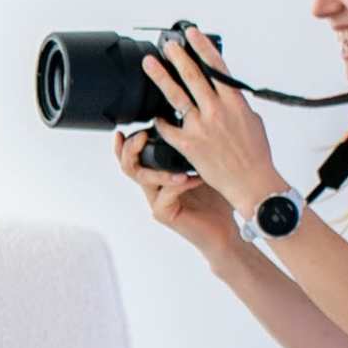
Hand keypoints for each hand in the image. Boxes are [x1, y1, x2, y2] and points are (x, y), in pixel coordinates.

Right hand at [117, 127, 241, 256]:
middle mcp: (153, 188)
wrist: (225, 228)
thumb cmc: (217, 196)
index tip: (123, 130)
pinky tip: (196, 177)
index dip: (124, 145)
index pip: (132, 158)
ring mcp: (157, 201)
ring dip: (157, 167)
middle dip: (130, 149)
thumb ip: (192, 148)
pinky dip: (180, 183)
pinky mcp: (165, 214)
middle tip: (142, 136)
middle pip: (129, 166)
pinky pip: (165, 194)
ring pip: (143, 179)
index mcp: (158, 175)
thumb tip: (192, 118)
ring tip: (174, 158)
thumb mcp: (204, 164)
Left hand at [142, 27, 285, 217]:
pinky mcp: (189, 144)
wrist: (251, 182)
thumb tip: (224, 91)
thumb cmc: (255, 153)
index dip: (202, 48)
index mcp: (235, 102)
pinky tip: (154, 113)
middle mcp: (217, 111)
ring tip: (149, 64)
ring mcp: (201, 127)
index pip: (216, 68)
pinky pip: (168, 128)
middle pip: (193, 76)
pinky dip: (160, 120)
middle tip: (166, 46)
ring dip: (161, 77)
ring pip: (176, 96)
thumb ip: (236, 103)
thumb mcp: (252, 120)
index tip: (191, 34)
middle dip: (177, 57)